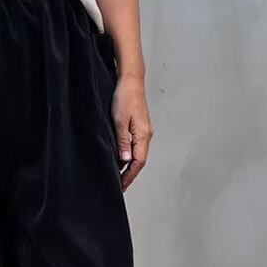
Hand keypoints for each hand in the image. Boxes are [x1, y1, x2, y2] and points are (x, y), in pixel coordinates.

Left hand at [111, 75, 152, 191]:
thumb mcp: (119, 121)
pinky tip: (122, 160)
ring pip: (138, 155)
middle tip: (120, 187)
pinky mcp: (141, 128)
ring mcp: (145, 132)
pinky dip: (130, 157)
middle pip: (140, 161)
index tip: (121, 186)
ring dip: (130, 167)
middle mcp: (147, 135)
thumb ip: (123, 142)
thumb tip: (126, 162)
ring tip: (119, 177)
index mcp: (143, 135)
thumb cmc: (124, 97)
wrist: (131, 80)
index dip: (129, 176)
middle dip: (130, 175)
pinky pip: (137, 147)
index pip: (138, 163)